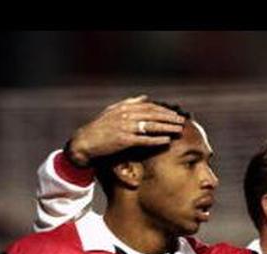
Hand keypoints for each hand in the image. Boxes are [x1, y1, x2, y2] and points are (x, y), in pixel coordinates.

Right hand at [66, 95, 186, 166]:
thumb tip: (145, 97)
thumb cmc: (99, 128)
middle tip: (181, 121)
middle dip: (169, 117)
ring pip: (151, 126)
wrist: (84, 142)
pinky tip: (166, 141)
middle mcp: (126, 115)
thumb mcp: (113, 111)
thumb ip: (129, 103)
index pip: (149, 106)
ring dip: (167, 127)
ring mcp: (125, 127)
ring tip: (178, 130)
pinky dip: (156, 140)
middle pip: (153, 114)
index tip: (174, 113)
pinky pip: (144, 140)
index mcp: (124, 107)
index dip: (163, 110)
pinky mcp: (123, 140)